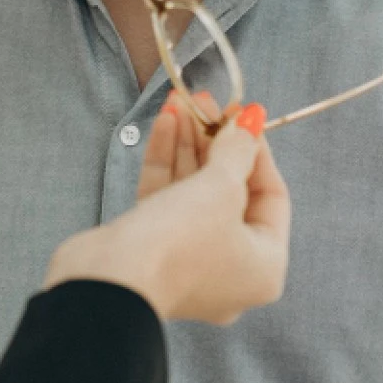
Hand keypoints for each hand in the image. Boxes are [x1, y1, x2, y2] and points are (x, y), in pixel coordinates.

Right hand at [43, 91, 291, 324]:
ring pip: (194, 192)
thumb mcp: (221, 188)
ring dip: (187, 144)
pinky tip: (164, 122)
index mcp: (263, 266)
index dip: (257, 149)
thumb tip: (250, 120)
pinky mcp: (152, 249)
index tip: (242, 113)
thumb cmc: (182, 240)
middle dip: (214, 141)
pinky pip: (167, 200)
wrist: (111, 281)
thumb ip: (237, 150)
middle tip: (205, 102)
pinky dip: (166, 162)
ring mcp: (188, 260)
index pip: (271, 196)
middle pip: (230, 191)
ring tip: (181, 101)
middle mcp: (230, 268)